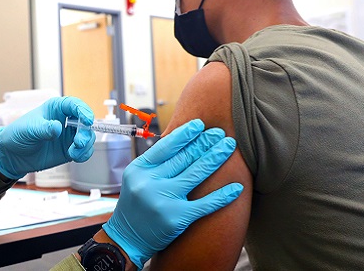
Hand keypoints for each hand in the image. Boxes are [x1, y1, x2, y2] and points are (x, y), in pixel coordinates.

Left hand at [0, 96, 95, 178]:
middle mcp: (66, 120)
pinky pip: (84, 150)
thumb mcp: (28, 129)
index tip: (87, 120)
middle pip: (85, 122)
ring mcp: (68, 135)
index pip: (74, 104)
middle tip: (79, 143)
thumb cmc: (18, 134)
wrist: (12, 155)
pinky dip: (84, 154)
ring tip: (74, 153)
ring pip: (87, 137)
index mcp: (56, 108)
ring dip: (86, 145)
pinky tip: (76, 157)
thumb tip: (58, 128)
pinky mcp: (69, 149)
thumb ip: (44, 128)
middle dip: (85, 132)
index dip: (83, 110)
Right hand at [102, 119, 242, 267]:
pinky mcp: (176, 218)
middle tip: (220, 133)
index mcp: (139, 169)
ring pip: (196, 174)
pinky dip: (223, 195)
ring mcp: (163, 201)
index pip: (165, 146)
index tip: (200, 124)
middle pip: (184, 157)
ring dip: (215, 158)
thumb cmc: (135, 205)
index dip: (185, 134)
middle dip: (205, 143)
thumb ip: (155, 163)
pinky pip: (205, 204)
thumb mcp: (137, 178)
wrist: (126, 238)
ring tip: (228, 147)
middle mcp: (150, 182)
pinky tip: (236, 186)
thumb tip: (181, 141)